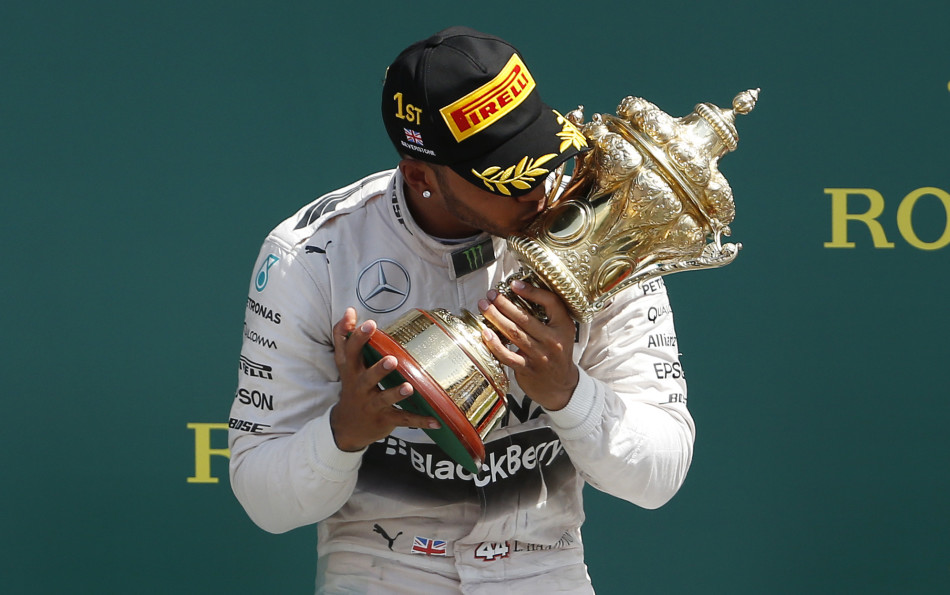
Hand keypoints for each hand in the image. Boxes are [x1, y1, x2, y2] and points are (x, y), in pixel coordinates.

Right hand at [329, 307, 439, 451]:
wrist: (348, 426)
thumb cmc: (352, 386)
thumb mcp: (346, 363)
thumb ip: (345, 337)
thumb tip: (350, 310)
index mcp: (352, 370)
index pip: (350, 351)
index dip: (358, 337)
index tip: (370, 323)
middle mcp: (360, 387)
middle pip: (367, 378)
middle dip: (378, 369)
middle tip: (392, 359)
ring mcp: (372, 405)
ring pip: (384, 399)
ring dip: (396, 393)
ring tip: (409, 387)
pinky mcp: (385, 419)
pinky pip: (403, 419)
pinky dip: (420, 421)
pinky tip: (436, 420)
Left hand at [477, 280, 578, 410]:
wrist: (561, 386)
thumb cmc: (557, 353)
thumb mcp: (562, 332)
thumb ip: (548, 315)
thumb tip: (520, 292)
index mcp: (564, 327)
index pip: (551, 303)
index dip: (532, 292)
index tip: (514, 285)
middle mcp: (553, 341)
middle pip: (524, 317)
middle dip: (504, 303)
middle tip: (491, 294)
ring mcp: (540, 356)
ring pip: (514, 333)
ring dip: (495, 318)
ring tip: (484, 306)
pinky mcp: (528, 369)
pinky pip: (507, 355)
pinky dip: (494, 344)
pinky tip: (485, 333)